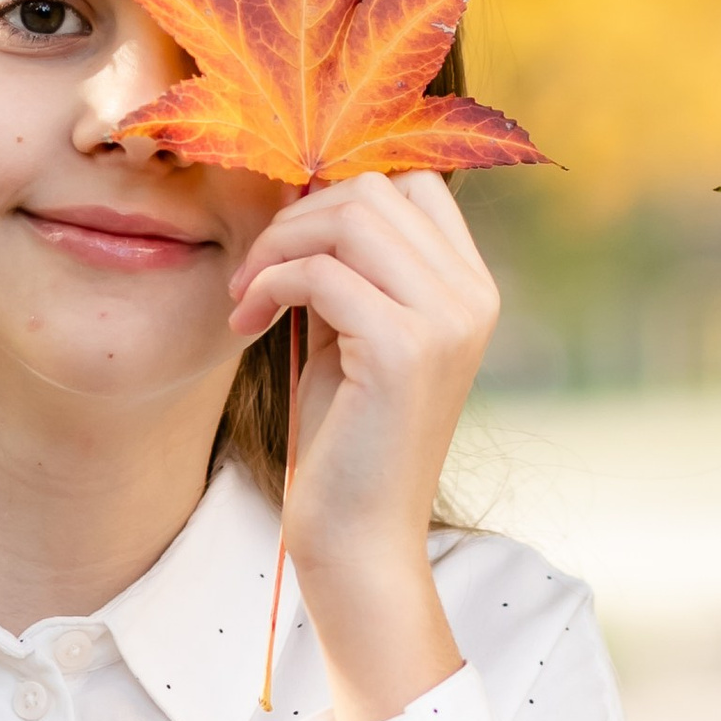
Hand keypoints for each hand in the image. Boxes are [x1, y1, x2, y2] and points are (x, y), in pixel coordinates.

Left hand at [224, 171, 500, 720]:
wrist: (360, 537)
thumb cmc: (346, 436)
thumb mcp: (351, 331)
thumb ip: (348, 264)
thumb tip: (304, 186)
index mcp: (471, 287)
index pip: (414, 183)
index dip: (338, 195)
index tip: (287, 242)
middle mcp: (473, 296)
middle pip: (375, 189)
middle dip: (296, 219)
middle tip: (253, 274)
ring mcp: (447, 320)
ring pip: (348, 218)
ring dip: (277, 247)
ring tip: (247, 296)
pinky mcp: (405, 349)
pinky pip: (321, 272)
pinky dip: (270, 284)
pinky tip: (248, 321)